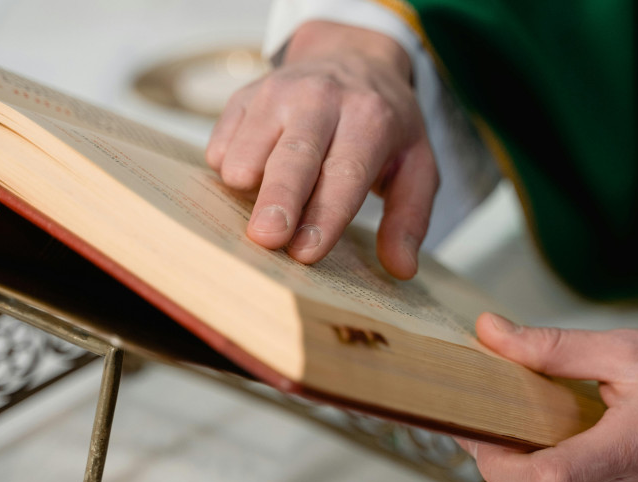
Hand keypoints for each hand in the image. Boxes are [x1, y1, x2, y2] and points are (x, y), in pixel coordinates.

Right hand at [206, 21, 437, 278]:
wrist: (351, 56)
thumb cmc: (382, 123)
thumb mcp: (416, 165)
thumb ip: (410, 219)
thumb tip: (401, 269)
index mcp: (370, 117)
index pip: (345, 172)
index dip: (325, 214)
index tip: (305, 252)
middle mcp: (321, 98)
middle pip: (294, 156)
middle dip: (279, 199)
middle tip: (266, 239)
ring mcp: (276, 93)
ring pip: (249, 148)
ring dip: (248, 187)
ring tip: (266, 212)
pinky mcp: (243, 97)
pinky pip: (221, 143)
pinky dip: (229, 170)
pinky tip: (254, 178)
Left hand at [458, 314, 637, 481]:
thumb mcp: (624, 345)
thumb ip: (550, 347)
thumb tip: (493, 334)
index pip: (550, 478)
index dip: (499, 461)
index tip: (472, 431)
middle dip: (510, 456)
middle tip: (489, 413)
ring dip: (540, 464)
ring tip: (529, 420)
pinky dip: (570, 472)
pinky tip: (569, 438)